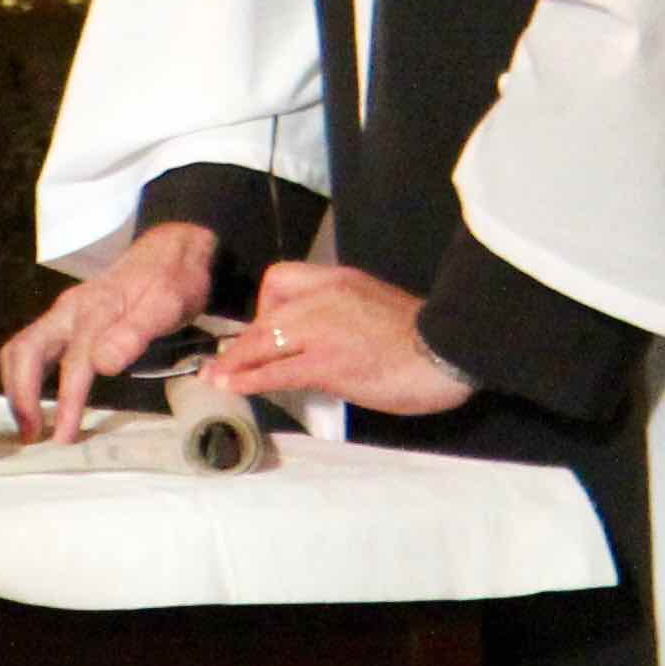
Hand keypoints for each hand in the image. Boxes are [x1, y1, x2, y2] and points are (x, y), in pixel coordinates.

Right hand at [0, 222, 214, 441]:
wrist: (173, 250)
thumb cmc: (173, 280)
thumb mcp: (167, 304)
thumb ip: (134, 333)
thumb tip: (102, 364)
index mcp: (95, 309)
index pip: (74, 362)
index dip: (66, 402)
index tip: (62, 437)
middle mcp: (70, 310)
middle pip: (27, 350)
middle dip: (22, 395)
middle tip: (31, 435)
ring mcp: (64, 313)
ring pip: (23, 347)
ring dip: (18, 386)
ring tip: (29, 424)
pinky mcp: (65, 319)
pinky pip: (32, 346)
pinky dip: (24, 375)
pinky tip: (33, 397)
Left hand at [199, 262, 476, 417]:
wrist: (449, 349)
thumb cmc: (422, 337)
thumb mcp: (374, 309)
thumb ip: (344, 316)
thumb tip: (323, 340)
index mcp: (338, 280)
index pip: (281, 279)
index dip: (265, 306)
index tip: (265, 329)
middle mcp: (324, 297)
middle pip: (267, 313)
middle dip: (244, 340)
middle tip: (227, 360)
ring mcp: (323, 330)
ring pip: (265, 340)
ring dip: (235, 361)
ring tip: (215, 378)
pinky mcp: (327, 363)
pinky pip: (277, 370)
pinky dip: (250, 378)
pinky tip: (234, 387)